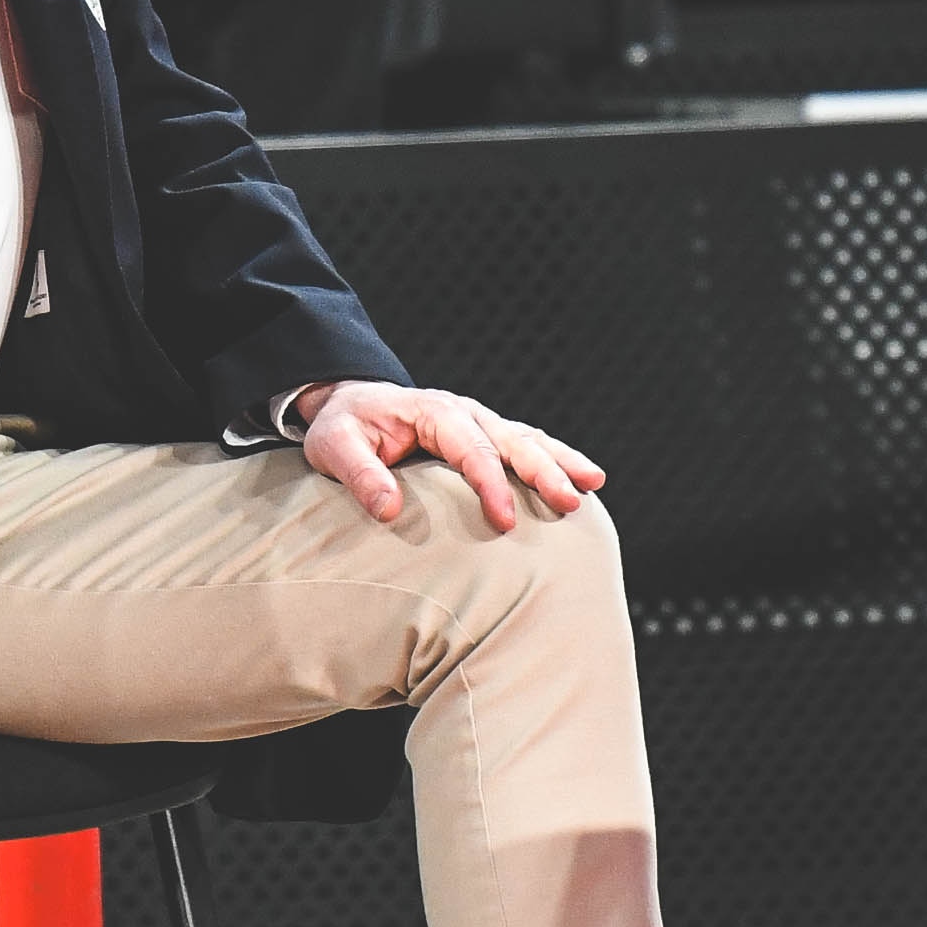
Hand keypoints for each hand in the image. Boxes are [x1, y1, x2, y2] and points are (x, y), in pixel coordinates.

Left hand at [286, 380, 603, 533]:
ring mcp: (479, 421)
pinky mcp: (485, 435)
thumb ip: (360, 474)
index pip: (470, 449)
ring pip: (528, 438)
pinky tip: (582, 479)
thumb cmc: (343, 427)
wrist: (349, 403)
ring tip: (593, 485)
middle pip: (512, 440)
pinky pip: (526, 443)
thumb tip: (389, 508)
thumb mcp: (333, 447)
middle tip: (570, 502)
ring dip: (560, 461)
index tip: (506, 523)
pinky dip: (555, 458)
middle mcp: (464, 412)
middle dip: (544, 471)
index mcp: (432, 411)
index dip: (491, 485)